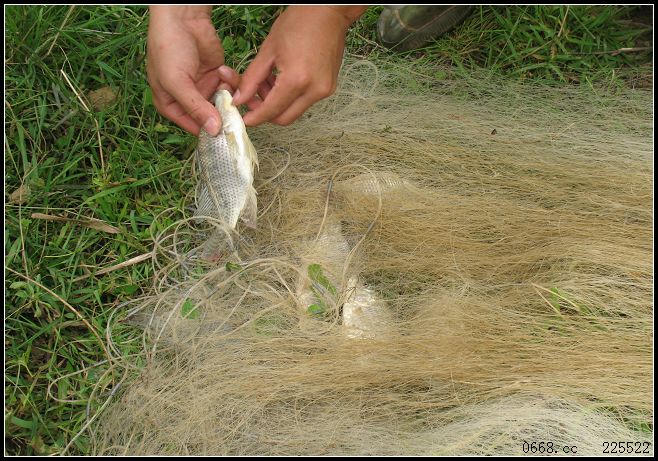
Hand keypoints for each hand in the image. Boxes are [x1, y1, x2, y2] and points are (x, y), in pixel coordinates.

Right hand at [147, 6, 237, 135]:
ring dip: (227, 92)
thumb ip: (195, 107)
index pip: (193, 128)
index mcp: (171, 105)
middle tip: (231, 107)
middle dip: (222, 112)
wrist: (183, 17)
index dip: (209, 131)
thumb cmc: (169, 48)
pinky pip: (230, 88)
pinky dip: (230, 80)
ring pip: (224, 103)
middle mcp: (189, 100)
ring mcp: (204, 88)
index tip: (225, 133)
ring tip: (221, 76)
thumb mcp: (177, 81)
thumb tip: (213, 131)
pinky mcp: (217, 76)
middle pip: (212, 118)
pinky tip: (223, 68)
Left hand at [232, 6, 367, 126]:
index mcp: (296, 80)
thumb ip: (252, 78)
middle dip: (265, 112)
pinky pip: (305, 102)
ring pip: (294, 111)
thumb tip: (239, 99)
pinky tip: (282, 80)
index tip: (244, 119)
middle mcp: (314, 90)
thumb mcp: (268, 50)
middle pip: (284, 118)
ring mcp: (324, 91)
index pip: (271, 111)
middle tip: (253, 97)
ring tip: (268, 81)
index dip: (255, 117)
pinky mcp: (329, 88)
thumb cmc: (298, 23)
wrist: (328, 13)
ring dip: (278, 104)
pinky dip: (290, 97)